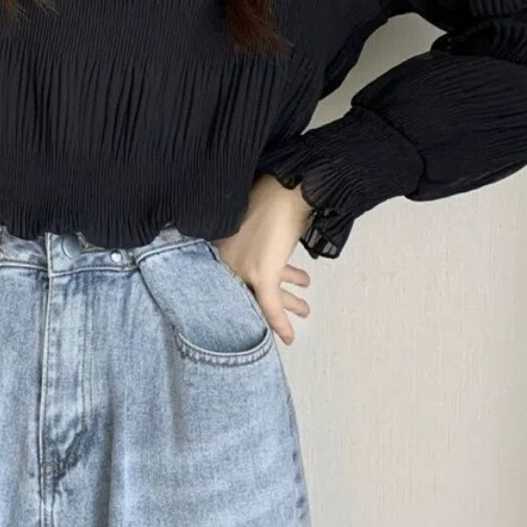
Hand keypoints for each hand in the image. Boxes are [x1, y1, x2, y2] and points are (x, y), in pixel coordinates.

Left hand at [211, 173, 313, 345]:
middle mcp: (226, 260)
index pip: (229, 283)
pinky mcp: (261, 273)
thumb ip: (249, 243)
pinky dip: (281, 323)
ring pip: (262, 299)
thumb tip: (261, 255)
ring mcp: (242, 268)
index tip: (258, 306)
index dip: (247, 297)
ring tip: (306, 307)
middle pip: (246, 293)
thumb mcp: (255, 226)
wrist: (286, 189)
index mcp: (220, 248)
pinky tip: (290, 337)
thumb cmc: (271, 201)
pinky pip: (271, 306)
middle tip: (291, 307)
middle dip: (273, 302)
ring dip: (288, 304)